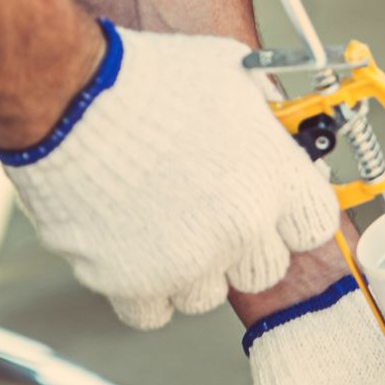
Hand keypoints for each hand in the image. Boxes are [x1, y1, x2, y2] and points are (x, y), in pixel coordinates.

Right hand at [0, 19, 338, 328]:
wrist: (72, 99)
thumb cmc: (147, 79)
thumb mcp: (228, 73)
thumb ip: (262, 112)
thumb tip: (272, 120)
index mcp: (273, 181)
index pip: (312, 227)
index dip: (289, 216)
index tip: (269, 207)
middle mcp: (239, 231)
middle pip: (263, 270)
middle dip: (240, 246)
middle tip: (206, 214)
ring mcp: (186, 263)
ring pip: (207, 295)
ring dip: (190, 270)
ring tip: (159, 226)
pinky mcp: (133, 283)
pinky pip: (153, 311)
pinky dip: (143, 289)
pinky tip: (131, 251)